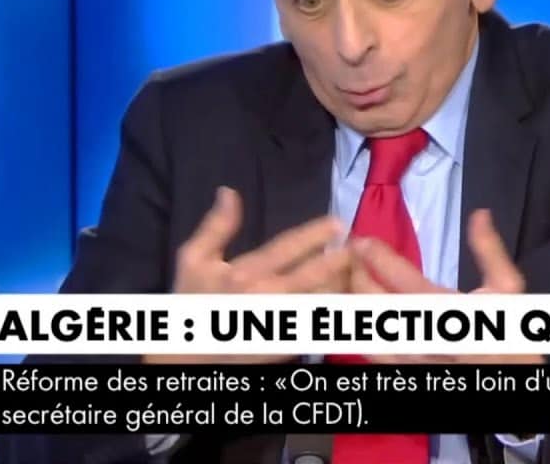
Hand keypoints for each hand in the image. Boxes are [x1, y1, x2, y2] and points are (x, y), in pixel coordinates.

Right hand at [144, 186, 351, 364]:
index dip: (315, 235)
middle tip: (359, 246)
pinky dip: (335, 308)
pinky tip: (346, 297)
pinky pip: (319, 323)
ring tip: (356, 268)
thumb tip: (229, 192)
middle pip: (315, 275)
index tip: (338, 224)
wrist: (190, 356)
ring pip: (322, 300)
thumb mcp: (193, 260)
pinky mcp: (289, 344)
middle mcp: (268, 297)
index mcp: (247, 273)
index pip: (287, 249)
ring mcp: (281, 323)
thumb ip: (215, 227)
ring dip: (342, 283)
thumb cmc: (192, 303)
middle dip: (341, 259)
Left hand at [349, 210, 542, 364]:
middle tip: (351, 256)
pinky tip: (360, 311)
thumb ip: (489, 251)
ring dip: (355, 298)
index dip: (374, 254)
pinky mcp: (402, 368)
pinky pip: (369, 349)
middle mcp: (419, 330)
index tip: (361, 240)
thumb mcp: (507, 288)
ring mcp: (407, 353)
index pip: (398, 275)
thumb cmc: (506, 331)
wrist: (506, 375)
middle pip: (373, 298)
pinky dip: (360, 326)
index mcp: (442, 306)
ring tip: (352, 280)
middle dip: (357, 272)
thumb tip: (480, 214)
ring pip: (366, 323)